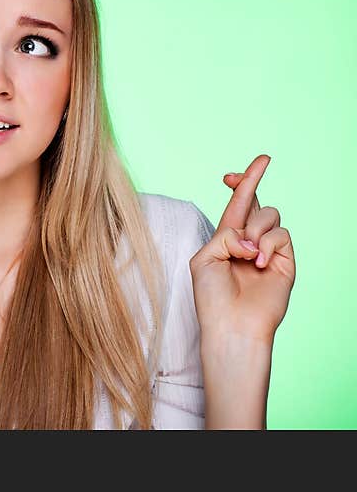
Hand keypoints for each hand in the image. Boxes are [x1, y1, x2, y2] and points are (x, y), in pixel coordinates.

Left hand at [189, 154, 295, 344]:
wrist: (231, 324)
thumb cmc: (212, 296)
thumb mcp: (205, 257)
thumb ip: (224, 235)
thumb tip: (252, 236)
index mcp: (226, 238)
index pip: (237, 203)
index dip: (242, 182)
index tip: (247, 167)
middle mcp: (249, 241)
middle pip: (256, 201)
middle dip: (249, 184)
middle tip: (234, 184)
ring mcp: (269, 250)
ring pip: (269, 214)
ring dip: (254, 228)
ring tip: (247, 253)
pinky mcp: (286, 261)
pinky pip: (282, 234)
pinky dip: (268, 244)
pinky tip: (259, 263)